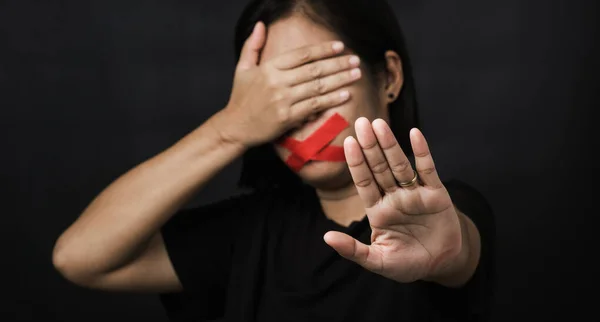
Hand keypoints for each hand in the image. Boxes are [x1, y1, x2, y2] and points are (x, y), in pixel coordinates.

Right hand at [214, 21, 361, 147]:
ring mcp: (283, 100)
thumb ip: (253, 46)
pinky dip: (331, 100)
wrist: (235, 127)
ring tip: (356, 74)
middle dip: (338, 64)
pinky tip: (345, 94)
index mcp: (269, 68)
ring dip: (340, 80)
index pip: (301, 55)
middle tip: (356, 60)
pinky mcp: (287, 117)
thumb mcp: (242, 68)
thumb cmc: (241, 98)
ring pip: (318, 87)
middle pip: (314, 69)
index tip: (340, 46)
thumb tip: (261, 25)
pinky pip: (314, 106)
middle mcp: (277, 82)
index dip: (322, 50)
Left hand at [324, 118, 463, 282]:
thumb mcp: (378, 261)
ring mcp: (415, 194)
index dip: (356, 163)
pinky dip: (422, 152)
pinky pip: (428, 170)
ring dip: (390, 145)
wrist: (442, 265)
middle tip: (361, 122)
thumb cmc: (408, 264)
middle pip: (379, 167)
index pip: (364, 182)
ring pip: (399, 165)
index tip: (348, 142)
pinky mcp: (436, 194)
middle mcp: (394, 197)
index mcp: (378, 211)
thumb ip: (353, 251)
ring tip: (379, 124)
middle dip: (370, 146)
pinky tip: (414, 134)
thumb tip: (326, 238)